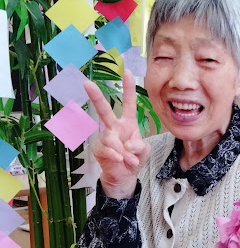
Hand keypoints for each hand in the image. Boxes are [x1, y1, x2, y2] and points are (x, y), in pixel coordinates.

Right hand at [84, 70, 150, 198]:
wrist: (125, 176)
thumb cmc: (134, 159)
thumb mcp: (144, 151)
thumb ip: (139, 146)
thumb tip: (126, 144)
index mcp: (128, 123)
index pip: (128, 103)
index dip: (128, 88)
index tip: (127, 71)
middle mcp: (114, 127)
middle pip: (104, 110)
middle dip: (96, 96)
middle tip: (87, 83)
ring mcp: (104, 137)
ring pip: (110, 138)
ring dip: (123, 151)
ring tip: (129, 160)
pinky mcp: (98, 149)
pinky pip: (106, 149)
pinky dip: (116, 156)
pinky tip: (121, 160)